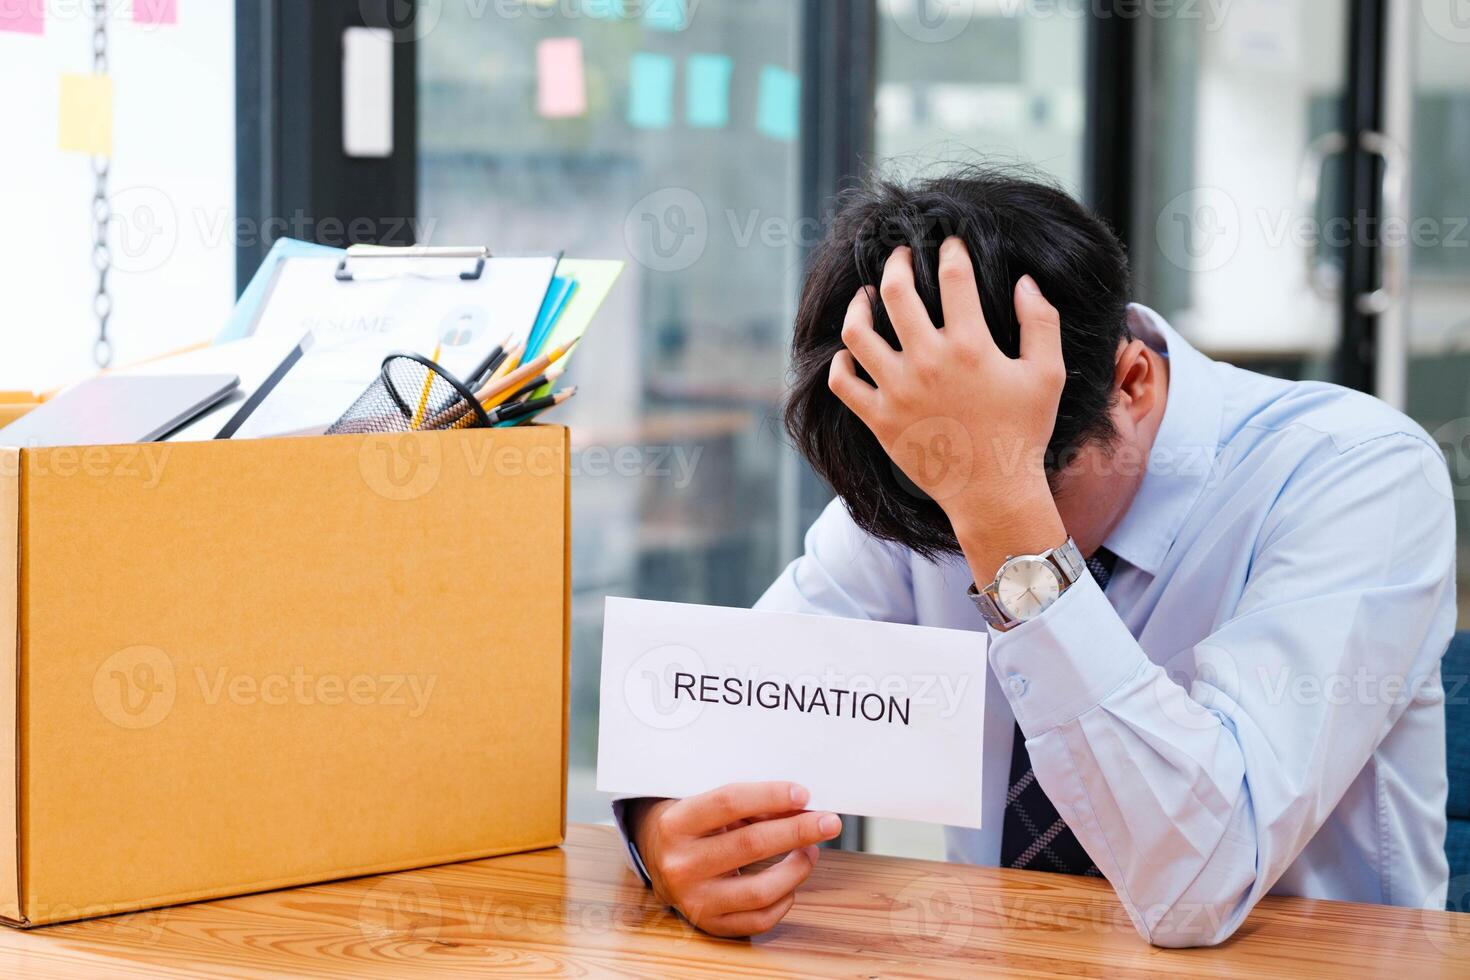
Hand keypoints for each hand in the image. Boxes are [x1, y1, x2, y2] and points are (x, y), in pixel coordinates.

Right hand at [628, 783, 841, 936]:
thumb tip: (800, 810)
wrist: (657, 861)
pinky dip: (784, 899)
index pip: (729, 802)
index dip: (771, 795)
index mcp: (676, 824)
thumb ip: (749, 806)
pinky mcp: (709, 924)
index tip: (804, 795)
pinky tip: (790, 881)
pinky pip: (759, 919)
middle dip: (798, 831)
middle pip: (751, 844)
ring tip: (811, 851)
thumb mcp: (708, 805)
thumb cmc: (692, 827)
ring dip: (797, 868)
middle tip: (829, 822)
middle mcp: (681, 864)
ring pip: (761, 890)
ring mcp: (694, 899)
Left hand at [827, 239, 1067, 581]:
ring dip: (858, 306)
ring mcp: (897, 391)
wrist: (993, 492)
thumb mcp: (1047, 373)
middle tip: (900, 255)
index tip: (949, 244)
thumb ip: (1040, 321)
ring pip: (857, 333)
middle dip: (897, 262)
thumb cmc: (1023, 432)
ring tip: (865, 296)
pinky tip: (851, 352)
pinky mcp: (878, 419)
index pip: (954, 278)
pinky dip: (841, 362)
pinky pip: (843, 382)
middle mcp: (928, 363)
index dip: (951, 251)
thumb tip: (1023, 280)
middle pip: (896, 292)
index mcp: (970, 347)